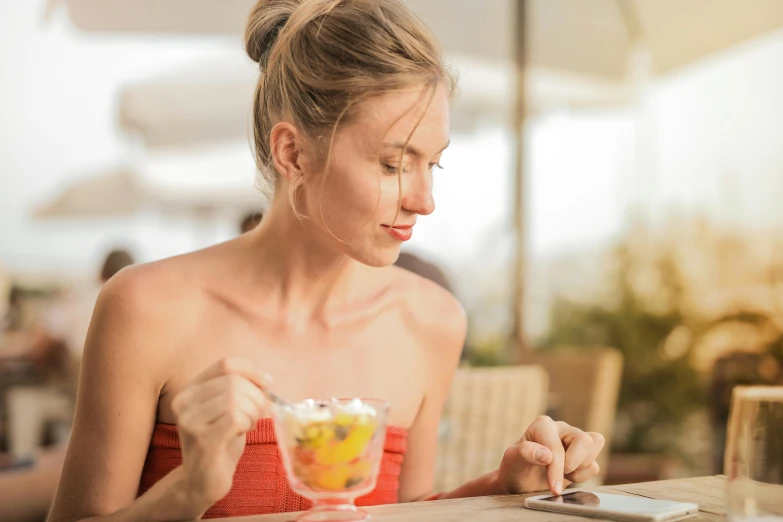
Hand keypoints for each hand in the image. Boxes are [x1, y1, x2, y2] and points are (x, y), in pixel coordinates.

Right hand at [171, 357, 268, 508]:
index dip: (252, 371)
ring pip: (235, 399)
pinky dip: (247, 423)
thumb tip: (265, 379)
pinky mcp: (202, 440)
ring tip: (247, 424)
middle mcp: (184, 401)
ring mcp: (190, 421)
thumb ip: (238, 388)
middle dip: (256, 397)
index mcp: (190, 389)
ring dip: (252, 412)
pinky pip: (236, 418)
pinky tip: (242, 432)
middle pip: (234, 382)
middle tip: (255, 414)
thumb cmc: (220, 441)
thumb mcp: (226, 408)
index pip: (226, 364)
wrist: (200, 482)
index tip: (267, 384)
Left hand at [496, 415, 604, 494]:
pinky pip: (595, 464)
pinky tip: (568, 476)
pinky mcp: (583, 454)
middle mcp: (561, 428)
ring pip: (595, 444)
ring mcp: (574, 440)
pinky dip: (584, 475)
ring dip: (581, 467)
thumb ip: (525, 452)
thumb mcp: (511, 460)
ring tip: (563, 474)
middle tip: (558, 474)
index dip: (556, 468)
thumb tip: (547, 455)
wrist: (520, 482)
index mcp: (543, 425)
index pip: (557, 446)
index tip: (553, 487)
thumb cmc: (515, 468)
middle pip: (585, 440)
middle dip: (573, 463)